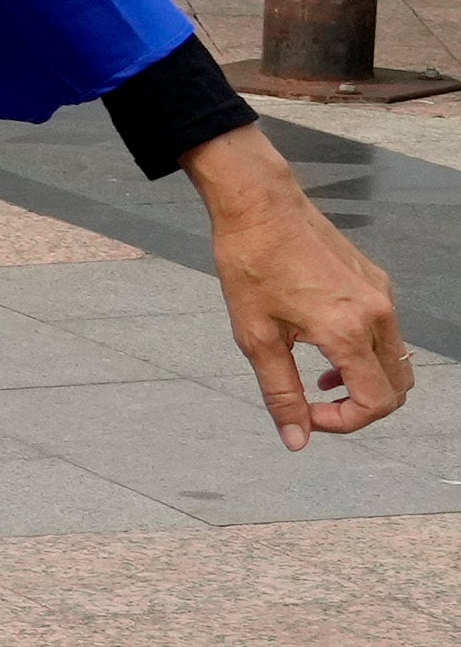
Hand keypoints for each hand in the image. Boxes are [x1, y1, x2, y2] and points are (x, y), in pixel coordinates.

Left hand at [196, 129, 412, 448]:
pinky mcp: (377, 283)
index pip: (375, 403)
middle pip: (396, 389)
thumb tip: (296, 440)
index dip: (343, 423)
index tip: (307, 416)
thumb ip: (280, 392)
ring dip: (365, 382)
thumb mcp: (255, 336)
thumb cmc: (250, 266)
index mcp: (348, 331)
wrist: (260, 207)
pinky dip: (366, 354)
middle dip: (359, 408)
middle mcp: (378, 314)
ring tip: (319, 377)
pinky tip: (323, 344)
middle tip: (314, 404)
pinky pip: (388, 334)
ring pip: (396, 362)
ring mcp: (382, 296)